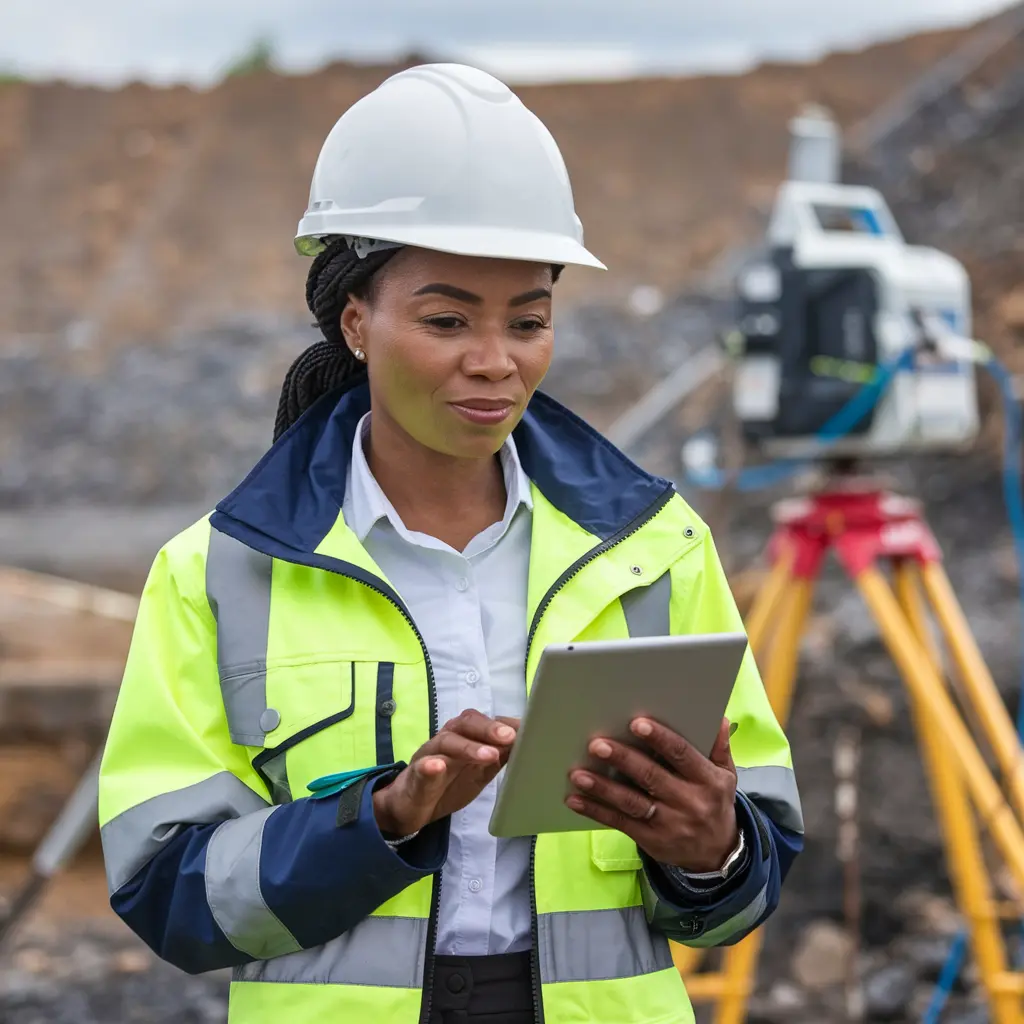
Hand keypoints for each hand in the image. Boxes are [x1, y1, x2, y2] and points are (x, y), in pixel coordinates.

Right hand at [373, 710, 519, 836]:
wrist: (410, 805)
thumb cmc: (448, 785)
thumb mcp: (479, 773)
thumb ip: (499, 758)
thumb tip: (527, 744)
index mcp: (464, 738)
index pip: (484, 723)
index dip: (504, 724)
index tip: (527, 729)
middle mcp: (447, 740)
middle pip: (466, 724)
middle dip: (489, 729)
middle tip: (509, 737)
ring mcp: (429, 756)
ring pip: (447, 742)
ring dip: (469, 747)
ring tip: (489, 755)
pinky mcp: (414, 776)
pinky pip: (421, 768)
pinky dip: (430, 766)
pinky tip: (438, 766)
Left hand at [565, 716, 738, 872]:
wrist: (717, 853)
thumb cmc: (715, 802)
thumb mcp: (726, 775)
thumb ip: (719, 747)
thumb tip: (717, 717)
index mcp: (707, 781)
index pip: (682, 755)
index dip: (660, 739)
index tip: (637, 724)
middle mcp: (689, 802)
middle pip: (651, 777)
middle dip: (623, 759)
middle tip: (597, 745)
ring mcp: (668, 823)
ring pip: (632, 803)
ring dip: (603, 788)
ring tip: (578, 774)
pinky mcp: (651, 840)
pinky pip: (621, 823)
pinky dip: (596, 811)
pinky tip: (576, 800)